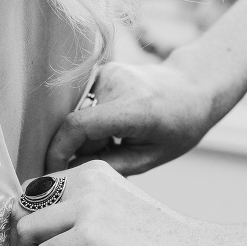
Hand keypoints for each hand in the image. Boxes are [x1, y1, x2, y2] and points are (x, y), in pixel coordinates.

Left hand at [10, 160, 239, 245]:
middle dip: (19, 244)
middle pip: (21, 208)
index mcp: (93, 172)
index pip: (33, 192)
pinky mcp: (90, 237)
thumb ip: (83, 212)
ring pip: (25, 230)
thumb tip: (38, 229)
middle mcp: (87, 181)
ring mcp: (88, 206)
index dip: (26, 226)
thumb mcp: (117, 214)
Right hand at [45, 56, 220, 175]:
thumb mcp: (150, 157)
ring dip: (90, 137)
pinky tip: (116, 125)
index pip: (78, 126)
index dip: (59, 152)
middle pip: (77, 126)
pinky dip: (93, 123)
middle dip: (84, 149)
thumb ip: (111, 167)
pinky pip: (84, 107)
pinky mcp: (101, 72)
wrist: (193, 88)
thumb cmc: (177, 127)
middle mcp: (116, 83)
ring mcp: (107, 74)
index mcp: (133, 108)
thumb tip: (71, 174)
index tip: (53, 172)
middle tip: (112, 156)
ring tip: (118, 139)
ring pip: (79, 118)